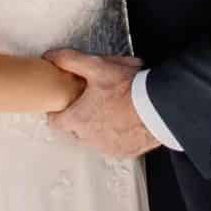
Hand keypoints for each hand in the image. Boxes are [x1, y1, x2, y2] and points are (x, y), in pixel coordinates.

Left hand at [44, 50, 158, 159]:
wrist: (160, 108)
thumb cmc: (129, 88)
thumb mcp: (96, 66)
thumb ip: (69, 60)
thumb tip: (51, 57)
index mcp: (78, 120)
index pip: (55, 121)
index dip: (59, 110)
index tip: (66, 101)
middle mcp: (90, 139)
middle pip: (75, 130)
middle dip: (80, 116)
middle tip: (91, 100)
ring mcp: (108, 148)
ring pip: (94, 138)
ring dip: (98, 126)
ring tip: (111, 108)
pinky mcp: (125, 152)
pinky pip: (113, 145)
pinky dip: (115, 135)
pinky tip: (123, 120)